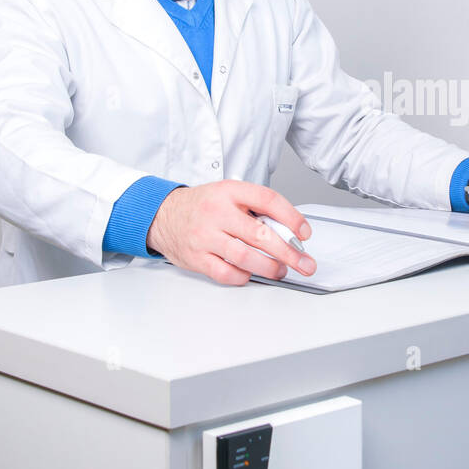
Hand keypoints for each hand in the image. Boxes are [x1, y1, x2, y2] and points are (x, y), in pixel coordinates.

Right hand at [145, 181, 316, 285]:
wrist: (162, 215)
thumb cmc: (203, 206)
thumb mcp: (229, 194)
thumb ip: (256, 209)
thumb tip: (289, 232)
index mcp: (229, 192)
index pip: (268, 200)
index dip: (292, 217)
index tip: (304, 233)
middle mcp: (217, 213)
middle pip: (260, 234)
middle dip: (289, 252)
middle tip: (305, 263)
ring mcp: (205, 237)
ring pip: (245, 257)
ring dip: (269, 267)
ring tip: (280, 270)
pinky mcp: (196, 258)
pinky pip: (226, 273)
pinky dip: (243, 276)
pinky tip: (250, 273)